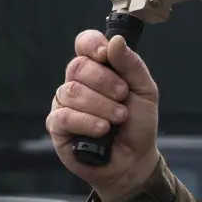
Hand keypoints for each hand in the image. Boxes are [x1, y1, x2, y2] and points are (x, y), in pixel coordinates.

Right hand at [47, 31, 160, 201]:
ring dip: (101, 105)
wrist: (134, 160)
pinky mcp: (57, 127)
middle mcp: (78, 83)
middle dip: (105, 81)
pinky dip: (86, 122)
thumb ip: (131, 65)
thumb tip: (115, 41)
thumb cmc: (137, 124)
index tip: (105, 55)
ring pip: (72, 91)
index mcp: (98, 69)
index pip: (84, 43)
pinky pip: (64, 116)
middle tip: (123, 97)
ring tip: (117, 118)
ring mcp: (64, 104)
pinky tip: (101, 130)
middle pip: (78, 66)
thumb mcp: (145, 91)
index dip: (92, 44)